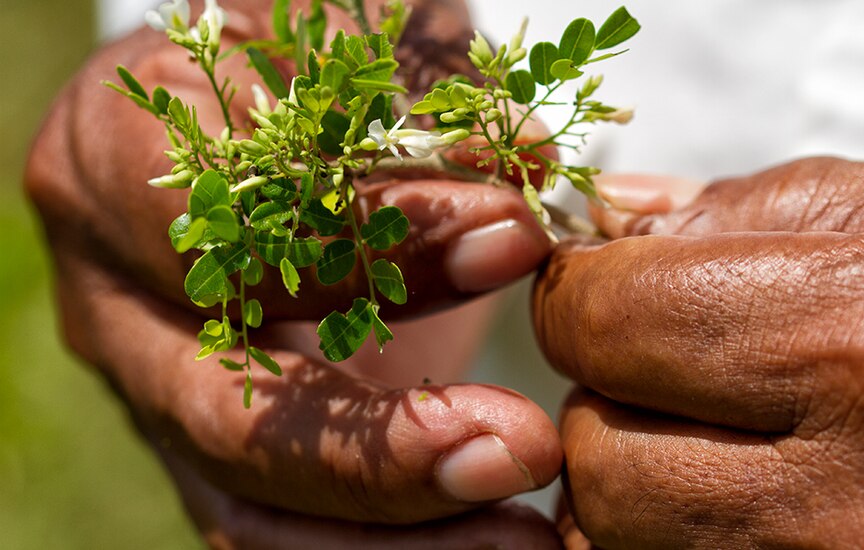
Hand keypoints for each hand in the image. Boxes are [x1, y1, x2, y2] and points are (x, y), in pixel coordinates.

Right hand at [26, 0, 560, 545]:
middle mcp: (115, 296)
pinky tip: (493, 541)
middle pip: (222, 408)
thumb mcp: (360, 39)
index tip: (512, 235)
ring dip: (391, 534)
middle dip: (375, 446)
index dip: (370, 239)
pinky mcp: (214, 448)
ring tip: (522, 538)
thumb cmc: (318, 56)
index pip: (230, 224)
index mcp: (112, 156)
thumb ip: (426, 97)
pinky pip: (282, 532)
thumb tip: (521, 179)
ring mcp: (158, 388)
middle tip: (519, 445)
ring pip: (248, 504)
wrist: (281, 114)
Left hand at [533, 158, 863, 547]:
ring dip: (637, 482)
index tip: (601, 288)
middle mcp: (858, 498)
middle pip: (602, 459)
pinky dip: (682, 539)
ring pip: (626, 546)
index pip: (610, 326)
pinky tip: (738, 494)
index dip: (581, 297)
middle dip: (604, 399)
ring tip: (711, 434)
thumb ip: (746, 209)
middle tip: (659, 367)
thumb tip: (613, 218)